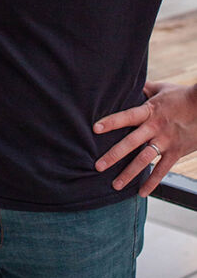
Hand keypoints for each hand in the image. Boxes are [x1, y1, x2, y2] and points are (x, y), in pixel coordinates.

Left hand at [93, 80, 196, 195]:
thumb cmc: (181, 96)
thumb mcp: (160, 88)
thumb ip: (143, 89)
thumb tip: (127, 84)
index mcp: (149, 110)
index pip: (127, 116)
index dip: (111, 122)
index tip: (95, 129)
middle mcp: (155, 128)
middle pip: (131, 143)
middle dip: (113, 155)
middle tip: (98, 166)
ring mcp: (166, 142)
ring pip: (144, 160)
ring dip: (129, 173)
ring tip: (115, 185)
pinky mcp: (176, 152)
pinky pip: (162, 170)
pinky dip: (152, 182)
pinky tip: (141, 193)